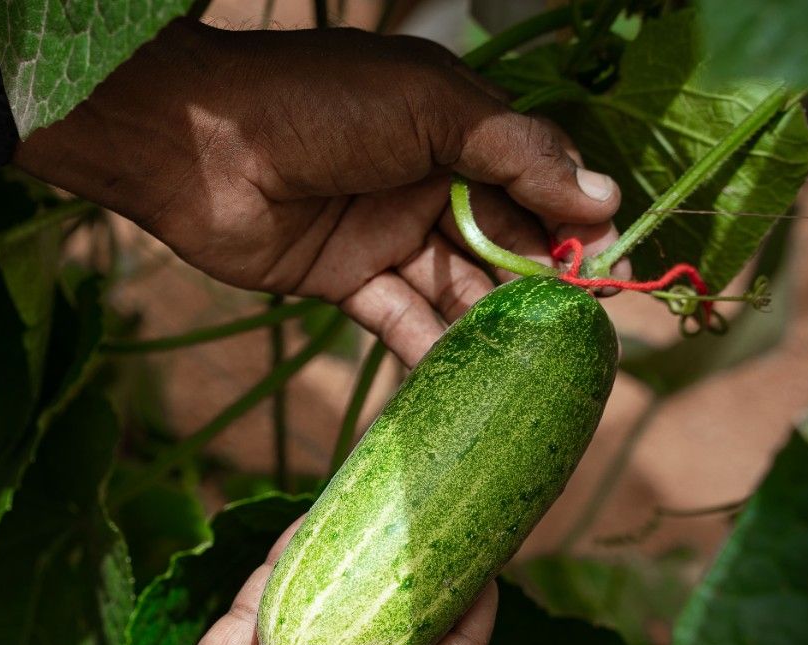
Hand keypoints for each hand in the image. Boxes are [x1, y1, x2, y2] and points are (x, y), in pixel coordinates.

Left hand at [14, 20, 628, 363]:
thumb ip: (514, 153)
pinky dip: (432, 348)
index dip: (571, 218)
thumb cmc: (318, 103)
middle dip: (538, 282)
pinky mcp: (344, 281)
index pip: (533, 177)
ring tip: (534, 365)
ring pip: (455, 286)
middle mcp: (427, 182)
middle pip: (501, 239)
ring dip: (491, 323)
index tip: (606, 263)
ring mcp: (385, 234)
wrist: (200, 143)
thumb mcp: (431, 107)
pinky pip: (400, 319)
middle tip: (575, 329)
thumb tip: (604, 198)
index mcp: (455, 126)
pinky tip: (468, 379)